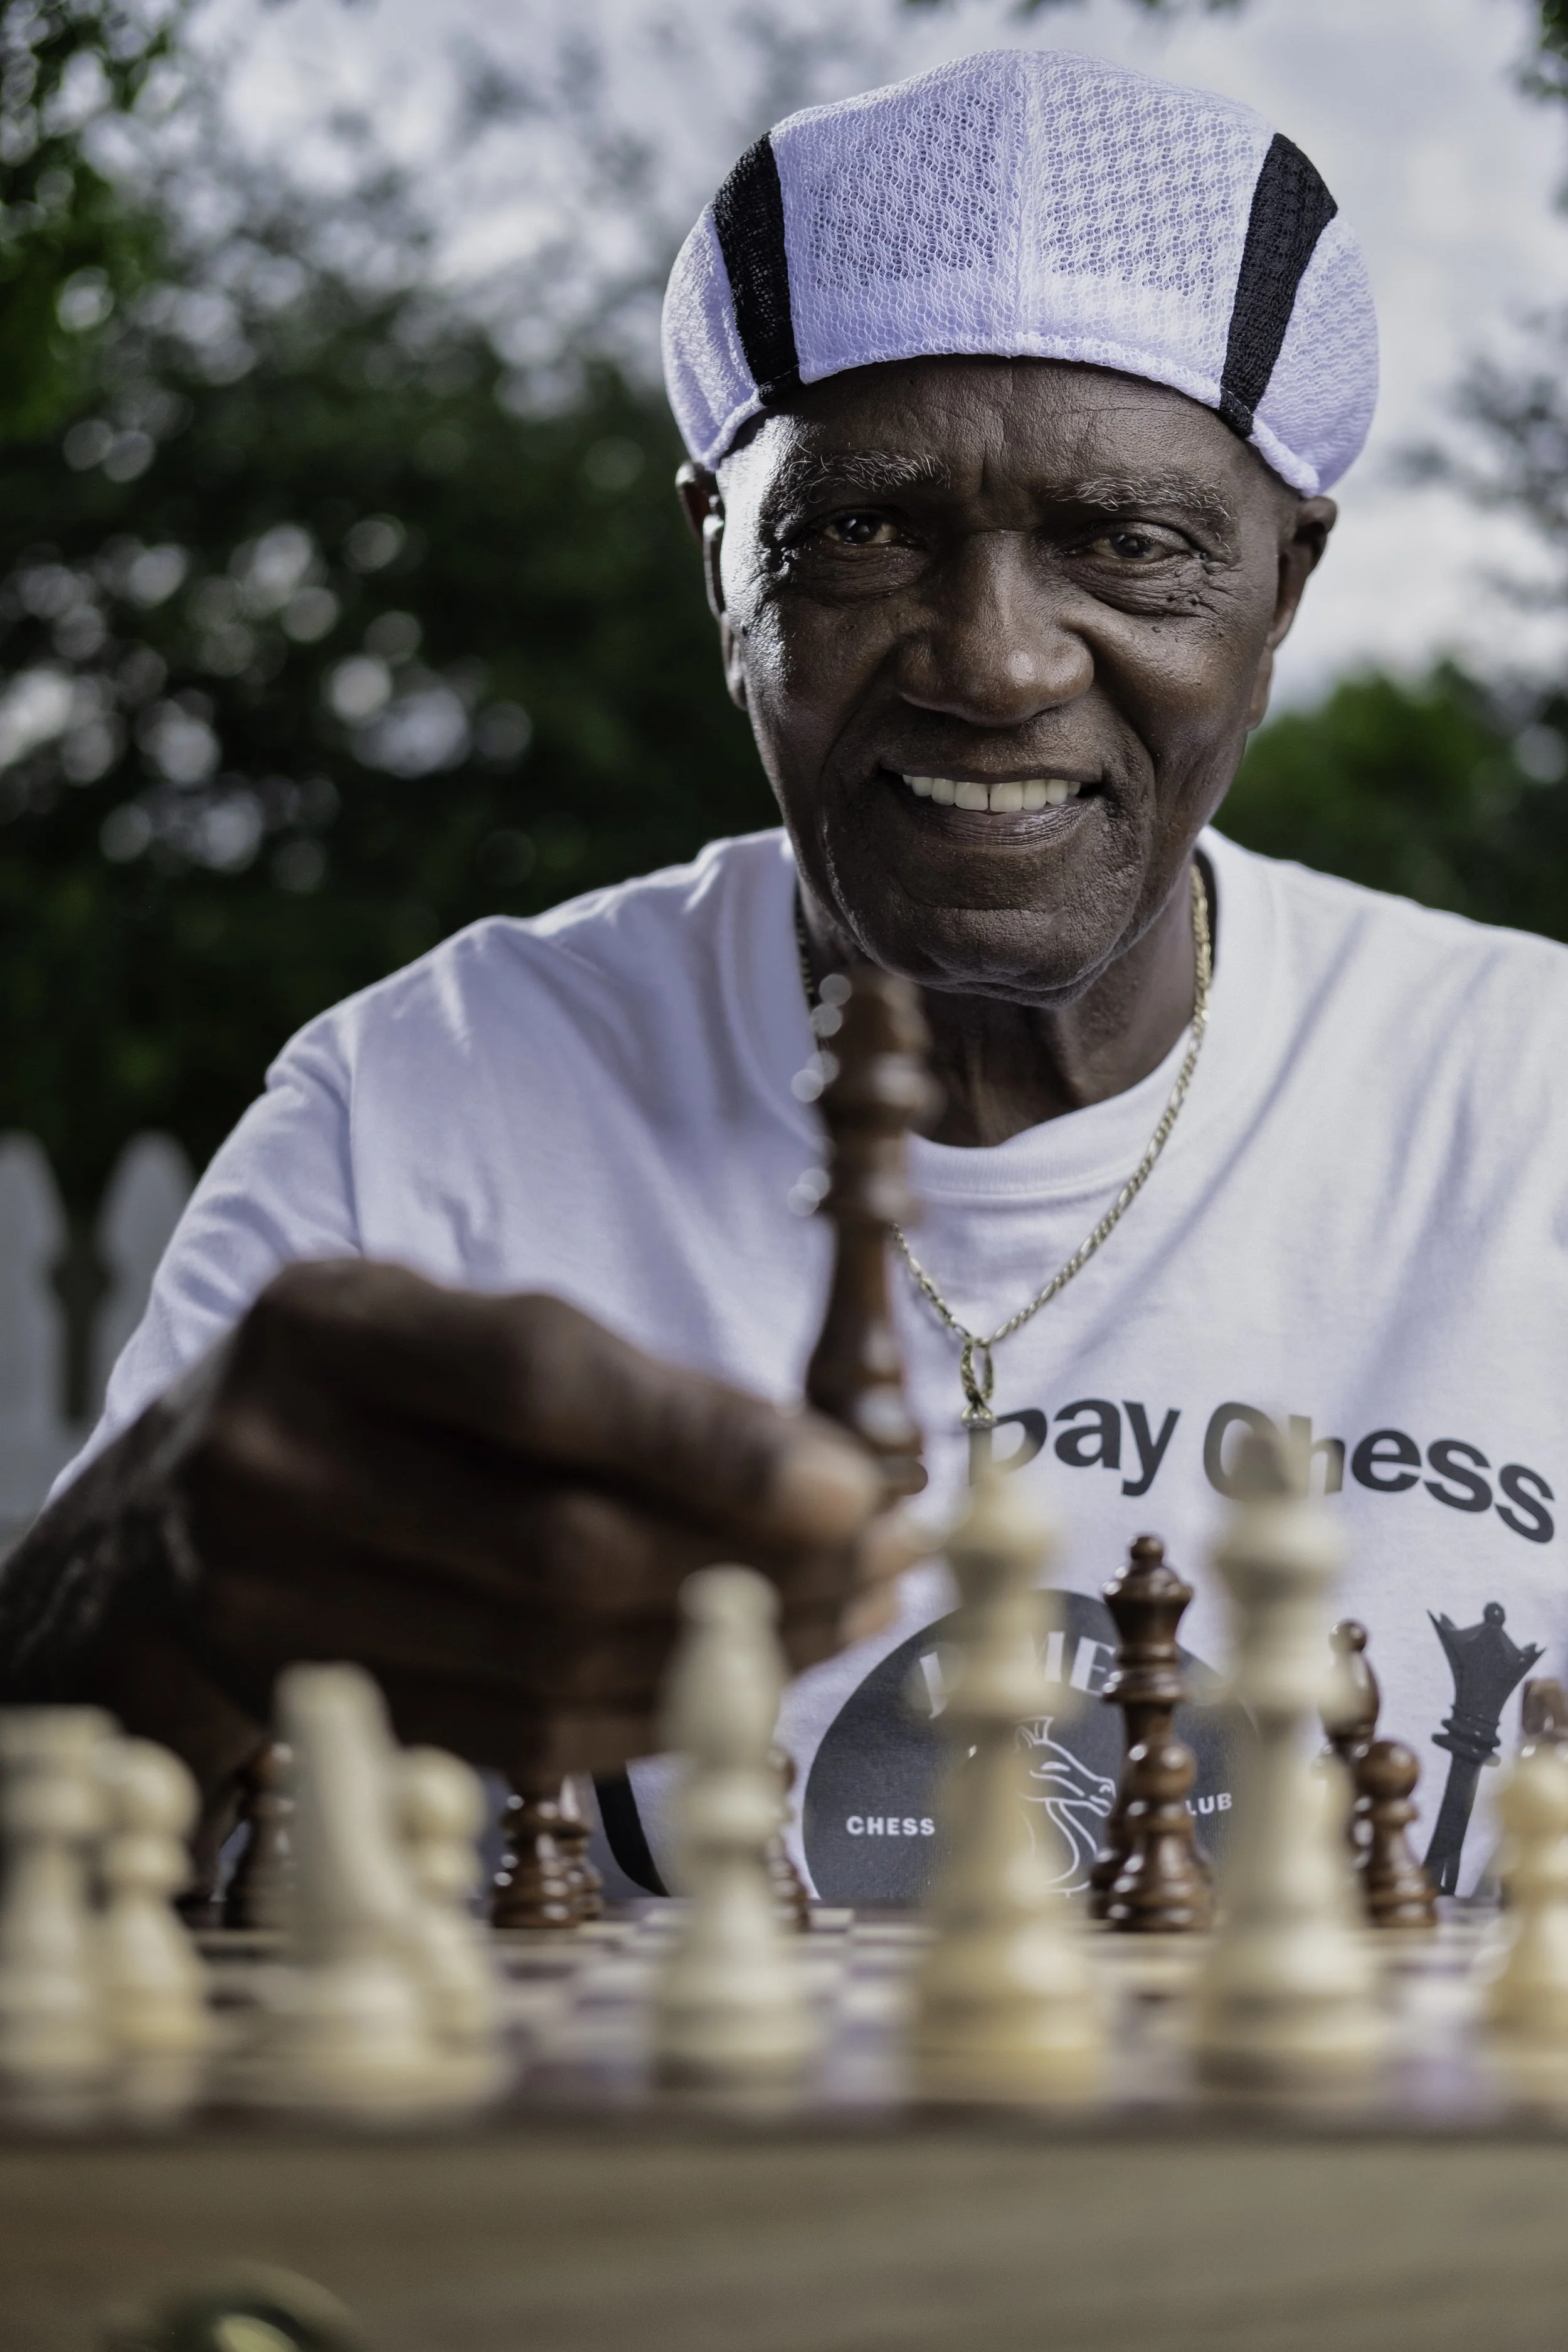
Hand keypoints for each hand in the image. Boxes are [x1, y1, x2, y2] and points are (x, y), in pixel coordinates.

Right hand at [164, 1260, 910, 1774]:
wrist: (154, 1525)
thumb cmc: (349, 1391)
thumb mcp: (434, 1319)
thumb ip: (588, 1372)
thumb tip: (808, 1461)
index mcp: (323, 1328)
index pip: (537, 1387)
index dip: (708, 1441)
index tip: (853, 1479)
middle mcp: (282, 1469)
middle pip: (560, 1549)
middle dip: (756, 1559)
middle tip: (890, 1546)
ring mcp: (284, 1610)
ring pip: (555, 1660)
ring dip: (733, 1642)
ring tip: (857, 1604)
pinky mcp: (326, 1712)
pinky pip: (525, 1735)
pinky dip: (658, 1705)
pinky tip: (754, 1665)